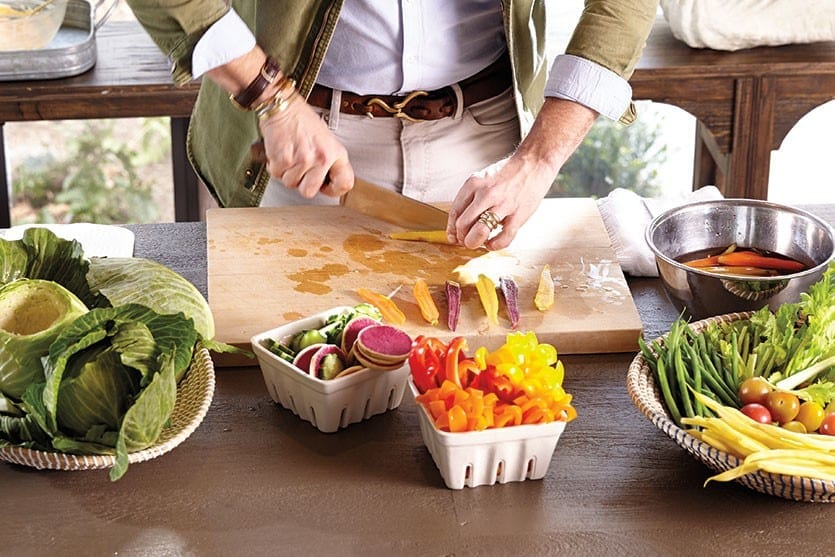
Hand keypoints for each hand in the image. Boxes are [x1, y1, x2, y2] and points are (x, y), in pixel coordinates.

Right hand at [258, 94, 354, 198]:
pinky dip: (275, 166)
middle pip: (309, 191)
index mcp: (336, 153)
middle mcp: (322, 157)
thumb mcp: (326, 140)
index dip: (333, 190)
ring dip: (287, 173)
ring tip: (290, 155)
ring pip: (290, 183)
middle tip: (299, 168)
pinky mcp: (284, 159)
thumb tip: (327, 181)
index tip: (325, 187)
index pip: (345, 183)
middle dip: (301, 183)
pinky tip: (281, 152)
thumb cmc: (302, 120)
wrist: (283, 106)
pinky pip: (277, 175)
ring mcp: (303, 159)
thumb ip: (329, 161)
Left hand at [446, 98, 597, 249]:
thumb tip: (460, 222)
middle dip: (462, 238)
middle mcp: (486, 194)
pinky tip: (493, 243)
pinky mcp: (518, 215)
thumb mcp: (483, 179)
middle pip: (463, 224)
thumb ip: (471, 197)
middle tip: (466, 240)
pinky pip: (503, 238)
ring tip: (478, 243)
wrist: (534, 163)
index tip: (454, 235)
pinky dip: (494, 245)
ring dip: (475, 243)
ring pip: (480, 232)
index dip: (452, 229)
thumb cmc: (507, 174)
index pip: (454, 212)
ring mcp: (503, 205)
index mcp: (474, 184)